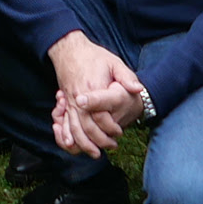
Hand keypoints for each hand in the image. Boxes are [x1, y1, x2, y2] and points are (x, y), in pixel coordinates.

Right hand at [45, 32, 142, 155]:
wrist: (69, 49)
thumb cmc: (93, 56)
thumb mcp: (113, 62)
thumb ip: (126, 77)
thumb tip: (137, 89)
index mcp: (92, 88)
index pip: (100, 115)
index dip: (110, 126)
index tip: (119, 132)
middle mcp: (78, 97)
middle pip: (86, 126)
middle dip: (99, 140)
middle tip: (112, 146)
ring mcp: (69, 101)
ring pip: (74, 128)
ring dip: (83, 143)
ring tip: (95, 153)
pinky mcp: (65, 103)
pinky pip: (65, 123)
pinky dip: (68, 136)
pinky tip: (73, 145)